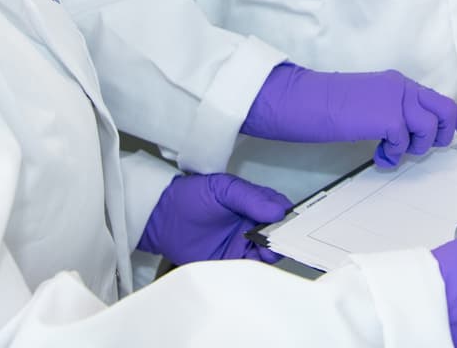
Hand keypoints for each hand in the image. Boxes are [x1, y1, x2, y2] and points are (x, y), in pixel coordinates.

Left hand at [138, 172, 290, 264]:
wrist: (162, 217)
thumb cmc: (191, 195)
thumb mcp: (223, 188)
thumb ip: (250, 198)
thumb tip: (276, 210)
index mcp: (253, 202)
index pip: (280, 209)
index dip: (289, 216)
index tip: (294, 222)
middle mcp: (251, 223)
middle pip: (277, 233)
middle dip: (283, 237)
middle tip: (279, 238)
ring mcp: (241, 243)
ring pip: (267, 251)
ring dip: (271, 252)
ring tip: (265, 250)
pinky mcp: (229, 261)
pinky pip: (249, 267)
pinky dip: (256, 267)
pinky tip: (255, 263)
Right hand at [241, 63, 456, 166]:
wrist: (304, 101)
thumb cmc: (330, 109)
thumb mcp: (368, 109)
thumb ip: (393, 117)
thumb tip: (410, 139)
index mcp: (398, 84)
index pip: (442, 102)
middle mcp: (401, 87)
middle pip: (445, 112)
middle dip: (440, 135)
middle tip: (417, 148)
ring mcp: (395, 99)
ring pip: (427, 130)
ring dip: (411, 148)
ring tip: (386, 149)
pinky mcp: (386, 116)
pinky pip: (404, 143)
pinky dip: (392, 154)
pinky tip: (377, 154)